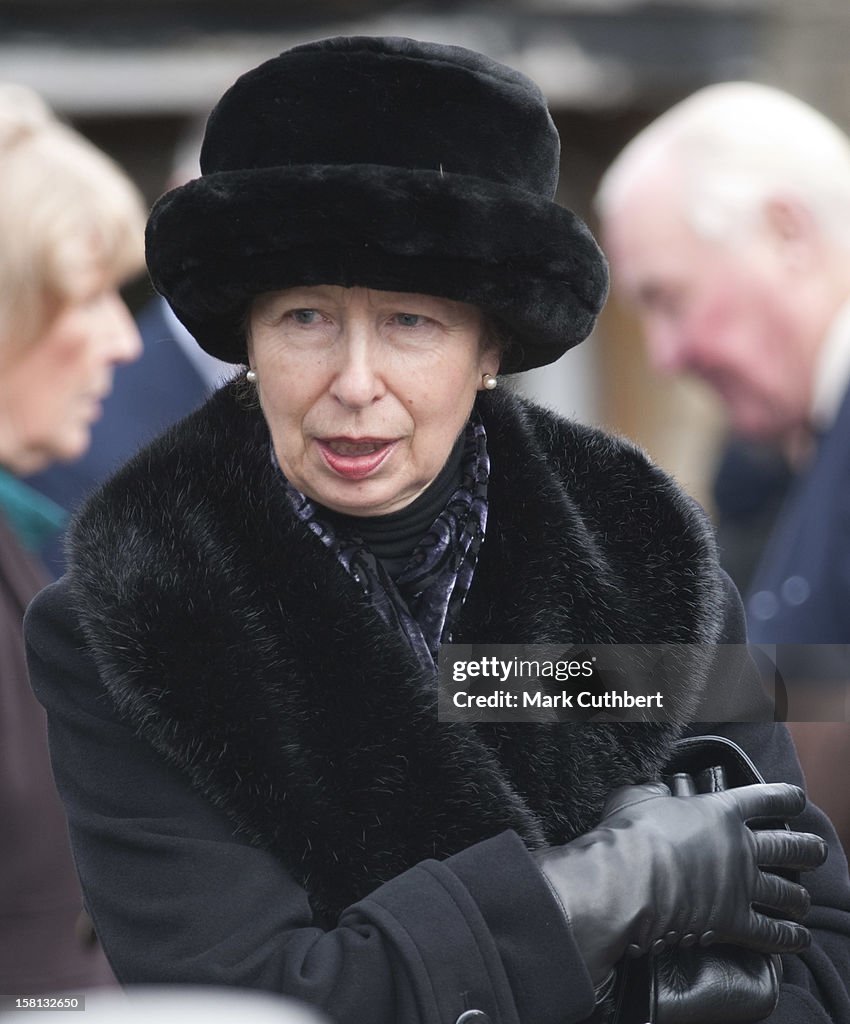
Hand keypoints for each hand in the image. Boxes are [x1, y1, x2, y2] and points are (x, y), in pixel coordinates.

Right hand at [534, 782, 826, 985]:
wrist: (631, 879)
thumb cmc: (631, 833)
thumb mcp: (636, 797)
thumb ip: (651, 792)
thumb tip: (655, 790)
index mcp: (721, 811)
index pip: (764, 799)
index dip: (784, 797)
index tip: (797, 798)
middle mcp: (740, 847)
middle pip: (788, 846)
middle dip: (807, 848)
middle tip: (816, 850)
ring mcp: (742, 885)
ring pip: (786, 891)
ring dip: (799, 896)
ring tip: (804, 900)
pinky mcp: (734, 920)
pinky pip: (771, 932)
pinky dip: (789, 937)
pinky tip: (799, 938)